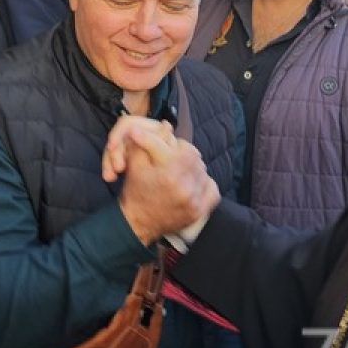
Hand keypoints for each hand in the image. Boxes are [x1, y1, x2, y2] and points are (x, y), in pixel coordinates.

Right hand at [103, 116, 220, 244]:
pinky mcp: (200, 210)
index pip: (174, 144)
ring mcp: (195, 200)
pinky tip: (191, 183)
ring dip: (192, 166)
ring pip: (202, 169)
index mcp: (168, 173)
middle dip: (182, 151)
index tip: (162, 137)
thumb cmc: (135, 191)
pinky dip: (204, 183)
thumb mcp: (135, 164)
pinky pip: (211, 188)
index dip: (165, 139)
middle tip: (171, 155)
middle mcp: (185, 186)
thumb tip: (167, 124)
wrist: (138, 223)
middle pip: (193, 154)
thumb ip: (150, 141)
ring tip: (180, 169)